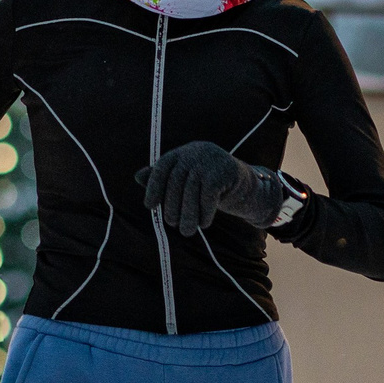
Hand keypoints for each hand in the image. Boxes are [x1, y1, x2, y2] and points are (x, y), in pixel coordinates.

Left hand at [136, 141, 285, 233]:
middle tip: (172, 225)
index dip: (154, 186)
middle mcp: (196, 151)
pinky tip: (205, 223)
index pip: (163, 167)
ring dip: (188, 214)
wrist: (246, 186)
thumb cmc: (209, 186)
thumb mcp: (186, 182)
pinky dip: (205, 211)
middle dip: (172, 206)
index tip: (149, 206)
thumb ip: (164, 179)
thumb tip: (137, 177)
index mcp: (183, 152)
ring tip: (187, 231)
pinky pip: (209, 194)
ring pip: (193, 190)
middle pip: (177, 181)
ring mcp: (211, 159)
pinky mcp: (225, 170)